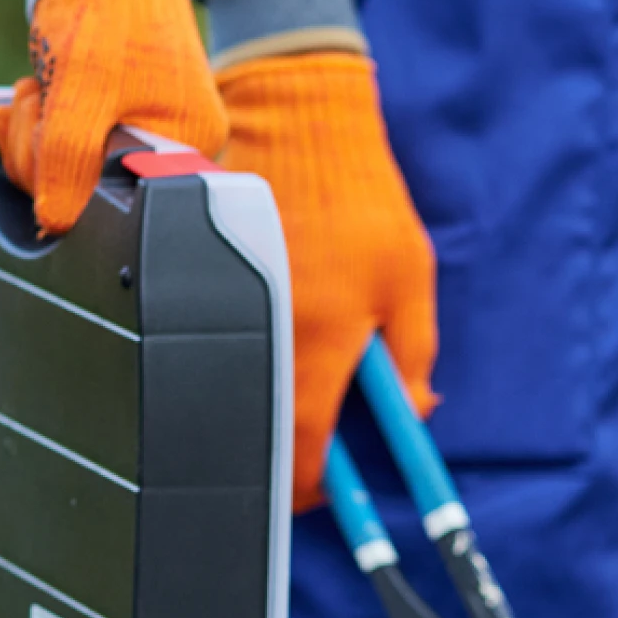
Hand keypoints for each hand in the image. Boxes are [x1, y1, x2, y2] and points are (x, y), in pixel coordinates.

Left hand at [0, 0, 226, 234]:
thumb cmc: (107, 14)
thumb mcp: (82, 92)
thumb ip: (68, 159)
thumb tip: (55, 222)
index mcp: (186, 146)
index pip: (115, 202)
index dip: (62, 183)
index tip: (40, 141)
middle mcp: (173, 149)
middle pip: (88, 193)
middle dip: (40, 150)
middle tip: (35, 101)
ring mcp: (142, 135)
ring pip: (69, 173)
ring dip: (34, 132)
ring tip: (38, 88)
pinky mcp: (115, 123)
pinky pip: (67, 149)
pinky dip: (38, 124)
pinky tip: (33, 94)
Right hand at [215, 49, 436, 508]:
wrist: (294, 119)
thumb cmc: (361, 195)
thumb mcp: (409, 279)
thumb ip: (411, 357)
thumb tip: (412, 414)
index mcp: (319, 342)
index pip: (302, 454)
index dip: (313, 493)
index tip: (330, 498)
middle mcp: (265, 333)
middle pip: (258, 434)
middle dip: (286, 461)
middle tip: (314, 466)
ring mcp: (228, 309)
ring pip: (238, 391)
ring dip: (266, 408)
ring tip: (297, 399)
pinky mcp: (205, 285)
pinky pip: (221, 344)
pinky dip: (245, 359)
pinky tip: (268, 342)